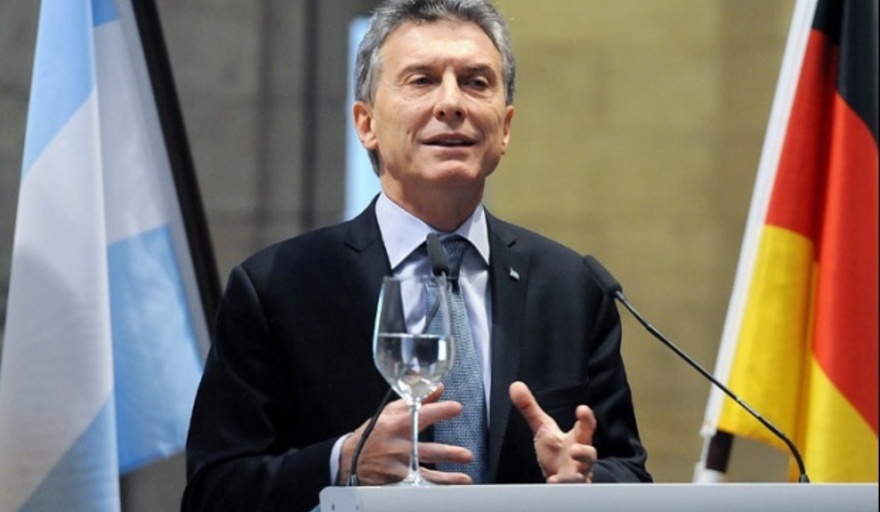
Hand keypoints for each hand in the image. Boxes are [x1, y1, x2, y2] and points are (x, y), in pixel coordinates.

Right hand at [338, 384, 474, 484]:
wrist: (349, 460)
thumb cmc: (372, 433)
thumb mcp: (389, 413)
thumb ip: (416, 401)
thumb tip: (438, 388)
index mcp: (395, 425)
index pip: (421, 415)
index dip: (439, 411)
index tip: (456, 408)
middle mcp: (397, 446)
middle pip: (426, 450)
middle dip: (447, 453)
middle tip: (466, 455)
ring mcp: (396, 467)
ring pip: (425, 474)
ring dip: (447, 478)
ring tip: (464, 479)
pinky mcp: (395, 482)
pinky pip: (418, 486)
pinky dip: (434, 488)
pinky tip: (448, 490)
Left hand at [509, 381, 597, 482]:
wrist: (562, 478)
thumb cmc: (556, 451)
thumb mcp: (543, 429)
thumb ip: (531, 409)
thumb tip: (515, 385)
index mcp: (577, 439)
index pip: (586, 427)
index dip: (586, 418)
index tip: (582, 409)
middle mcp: (581, 457)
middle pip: (590, 454)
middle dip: (585, 452)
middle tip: (574, 449)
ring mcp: (577, 475)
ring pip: (581, 477)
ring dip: (573, 477)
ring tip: (561, 477)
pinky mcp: (571, 488)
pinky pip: (571, 489)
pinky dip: (562, 487)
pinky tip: (552, 484)